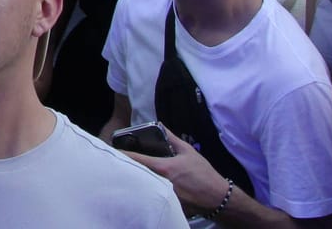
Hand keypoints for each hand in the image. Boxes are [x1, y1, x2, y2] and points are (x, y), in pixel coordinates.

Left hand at [120, 124, 234, 211]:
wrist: (217, 197)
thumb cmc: (203, 173)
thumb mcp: (188, 151)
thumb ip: (172, 138)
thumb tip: (161, 125)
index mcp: (164, 168)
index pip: (137, 160)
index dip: (123, 155)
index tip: (114, 150)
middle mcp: (161, 183)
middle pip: (137, 175)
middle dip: (128, 168)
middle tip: (120, 162)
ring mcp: (163, 196)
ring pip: (143, 187)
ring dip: (138, 180)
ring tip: (132, 174)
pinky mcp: (167, 206)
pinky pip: (153, 198)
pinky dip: (148, 192)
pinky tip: (147, 188)